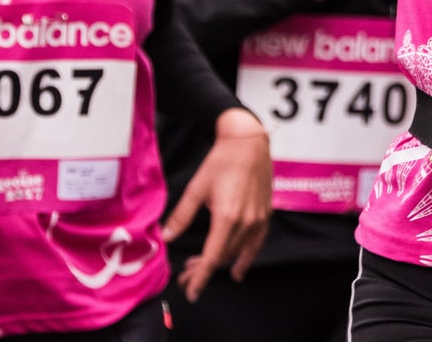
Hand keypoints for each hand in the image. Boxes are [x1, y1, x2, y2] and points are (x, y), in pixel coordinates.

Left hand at [164, 108, 271, 299]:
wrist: (248, 142)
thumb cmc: (221, 161)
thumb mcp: (196, 188)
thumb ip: (181, 216)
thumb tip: (166, 237)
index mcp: (227, 218)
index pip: (212, 258)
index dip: (200, 277)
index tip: (191, 291)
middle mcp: (246, 223)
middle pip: (224, 258)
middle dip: (204, 270)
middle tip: (186, 276)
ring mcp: (258, 220)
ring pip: (239, 253)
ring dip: (221, 264)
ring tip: (202, 269)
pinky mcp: (265, 214)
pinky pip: (256, 244)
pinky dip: (246, 257)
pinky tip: (238, 267)